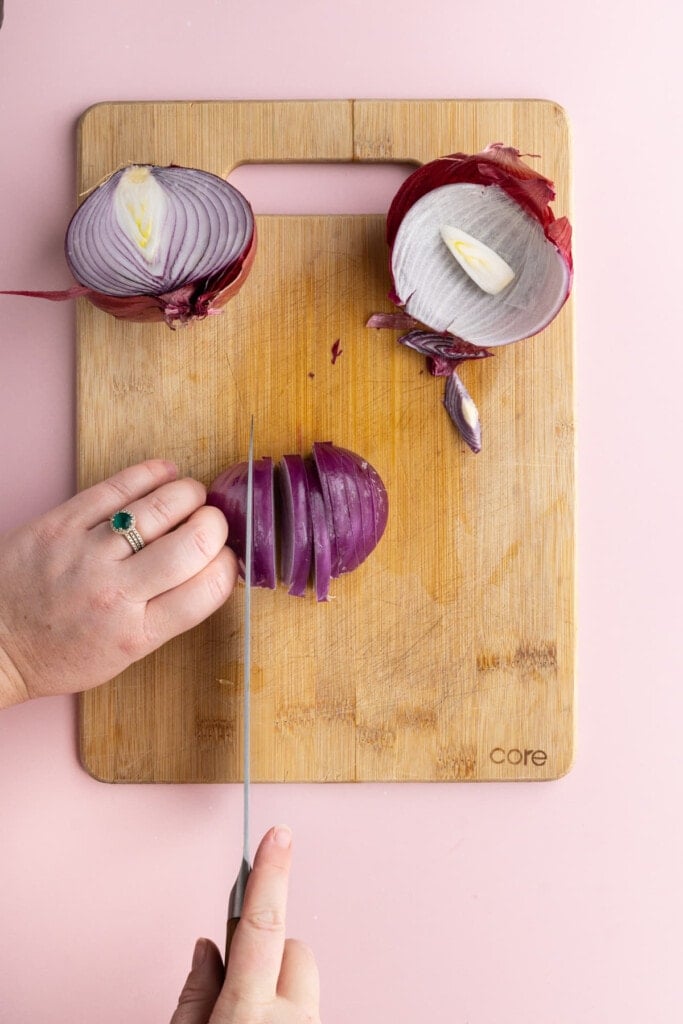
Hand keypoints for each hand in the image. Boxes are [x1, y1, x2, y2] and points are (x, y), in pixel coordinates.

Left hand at [0, 460, 237, 706]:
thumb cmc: (57, 652)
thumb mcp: (123, 654)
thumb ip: (167, 614)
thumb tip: (211, 567)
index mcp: (137, 633)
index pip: (209, 587)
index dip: (228, 564)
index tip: (225, 556)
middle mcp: (116, 593)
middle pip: (194, 543)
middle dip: (214, 524)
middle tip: (210, 522)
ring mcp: (87, 555)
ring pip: (161, 507)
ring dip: (189, 493)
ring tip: (190, 496)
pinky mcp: (61, 523)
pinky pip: (118, 487)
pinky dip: (151, 474)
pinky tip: (164, 474)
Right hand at [171, 826, 319, 1023]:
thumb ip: (195, 994)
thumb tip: (207, 950)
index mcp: (247, 1013)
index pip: (262, 924)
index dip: (270, 874)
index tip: (278, 835)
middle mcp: (290, 1020)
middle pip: (292, 950)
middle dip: (267, 957)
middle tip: (236, 991)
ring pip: (303, 979)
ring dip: (280, 989)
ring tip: (251, 1019)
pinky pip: (307, 1007)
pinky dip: (288, 1011)